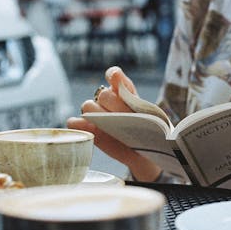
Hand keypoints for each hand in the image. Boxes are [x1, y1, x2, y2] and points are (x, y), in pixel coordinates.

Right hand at [66, 66, 161, 181]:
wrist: (147, 153)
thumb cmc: (152, 134)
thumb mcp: (155, 121)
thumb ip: (145, 112)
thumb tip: (138, 111)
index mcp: (126, 93)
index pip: (116, 76)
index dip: (114, 76)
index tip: (115, 79)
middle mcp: (110, 101)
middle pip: (103, 95)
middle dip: (113, 105)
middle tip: (125, 118)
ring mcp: (97, 115)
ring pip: (88, 106)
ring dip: (98, 115)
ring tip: (110, 126)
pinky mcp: (88, 129)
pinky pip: (74, 122)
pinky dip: (79, 124)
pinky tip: (90, 129)